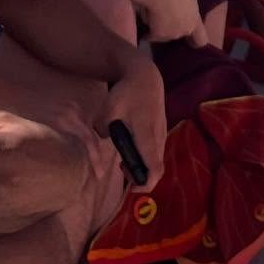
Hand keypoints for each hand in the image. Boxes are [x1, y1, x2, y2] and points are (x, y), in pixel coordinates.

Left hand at [104, 58, 167, 192]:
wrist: (145, 76)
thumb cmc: (127, 92)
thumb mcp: (109, 110)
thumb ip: (103, 130)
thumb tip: (102, 141)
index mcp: (147, 136)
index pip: (154, 169)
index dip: (145, 185)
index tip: (130, 188)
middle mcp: (158, 138)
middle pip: (157, 169)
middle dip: (141, 178)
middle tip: (121, 171)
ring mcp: (162, 135)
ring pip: (157, 161)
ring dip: (142, 168)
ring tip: (123, 162)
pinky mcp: (161, 131)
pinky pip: (156, 153)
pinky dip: (145, 159)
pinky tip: (129, 150)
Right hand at [132, 0, 205, 47]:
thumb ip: (188, 13)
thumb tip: (182, 17)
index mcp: (195, 20)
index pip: (201, 40)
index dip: (196, 42)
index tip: (191, 41)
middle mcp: (186, 30)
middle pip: (179, 35)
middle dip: (173, 31)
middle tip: (165, 20)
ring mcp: (172, 34)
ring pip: (165, 36)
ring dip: (160, 31)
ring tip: (154, 17)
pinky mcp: (158, 35)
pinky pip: (151, 37)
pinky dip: (147, 33)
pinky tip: (144, 25)